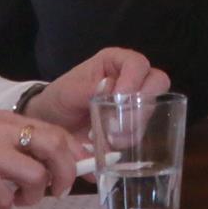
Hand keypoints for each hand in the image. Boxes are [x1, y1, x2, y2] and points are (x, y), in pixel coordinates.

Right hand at [0, 112, 82, 208]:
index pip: (56, 132)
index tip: (81, 173)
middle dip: (65, 173)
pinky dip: (3, 208)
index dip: (75, 153)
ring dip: (32, 196)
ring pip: (35, 174)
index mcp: (9, 121)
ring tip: (16, 201)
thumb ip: (18, 148)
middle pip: (54, 146)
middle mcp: (2, 130)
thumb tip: (53, 166)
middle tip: (57, 191)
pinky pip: (4, 195)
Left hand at [24, 48, 170, 131]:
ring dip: (134, 126)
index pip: (138, 64)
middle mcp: (131, 79)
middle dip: (141, 105)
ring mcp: (134, 102)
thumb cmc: (59, 99)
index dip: (134, 81)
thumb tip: (110, 87)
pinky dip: (129, 140)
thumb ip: (89, 88)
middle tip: (120, 124)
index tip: (119, 100)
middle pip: (156, 83)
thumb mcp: (69, 91)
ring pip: (151, 110)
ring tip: (111, 139)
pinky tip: (112, 146)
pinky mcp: (133, 125)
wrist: (50, 126)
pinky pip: (142, 130)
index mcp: (116, 62)